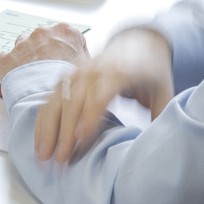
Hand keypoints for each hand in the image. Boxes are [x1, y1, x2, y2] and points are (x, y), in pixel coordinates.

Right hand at [15, 26, 173, 163]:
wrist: (139, 43)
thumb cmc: (151, 72)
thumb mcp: (164, 92)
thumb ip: (162, 118)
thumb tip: (159, 148)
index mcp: (121, 71)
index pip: (102, 93)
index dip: (91, 115)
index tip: (81, 138)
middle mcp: (95, 68)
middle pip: (75, 100)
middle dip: (65, 132)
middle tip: (60, 160)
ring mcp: (78, 70)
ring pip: (57, 98)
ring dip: (48, 128)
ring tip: (43, 156)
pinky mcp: (68, 75)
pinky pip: (51, 97)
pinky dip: (43, 119)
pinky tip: (39, 140)